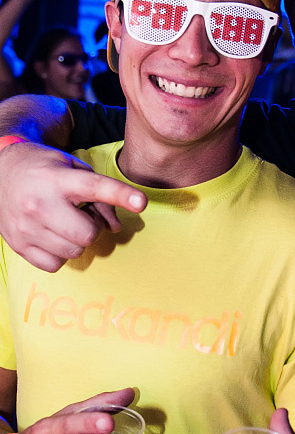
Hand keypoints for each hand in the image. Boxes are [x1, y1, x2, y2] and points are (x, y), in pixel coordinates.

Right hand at [0, 142, 146, 271]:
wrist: (0, 171)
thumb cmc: (45, 170)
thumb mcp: (74, 169)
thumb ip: (101, 195)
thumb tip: (117, 228)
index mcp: (57, 179)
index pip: (95, 187)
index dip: (120, 195)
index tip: (141, 202)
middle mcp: (39, 204)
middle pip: (87, 233)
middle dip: (92, 226)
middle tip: (82, 214)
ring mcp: (26, 227)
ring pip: (74, 252)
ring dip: (77, 241)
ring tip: (65, 223)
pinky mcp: (18, 245)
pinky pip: (55, 265)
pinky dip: (60, 254)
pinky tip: (53, 236)